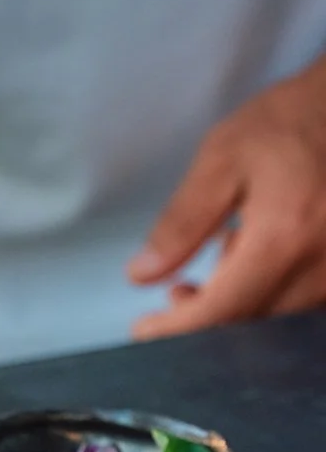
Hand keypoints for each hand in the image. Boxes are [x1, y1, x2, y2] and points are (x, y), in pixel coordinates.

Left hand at [128, 58, 325, 338]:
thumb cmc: (292, 121)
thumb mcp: (222, 160)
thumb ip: (182, 223)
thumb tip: (143, 274)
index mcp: (284, 239)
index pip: (221, 312)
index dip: (177, 329)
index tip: (145, 329)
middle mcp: (322, 267)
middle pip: (251, 324)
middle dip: (206, 316)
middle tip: (177, 292)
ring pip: (279, 317)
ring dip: (240, 303)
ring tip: (223, 256)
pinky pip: (305, 299)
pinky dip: (271, 291)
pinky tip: (257, 256)